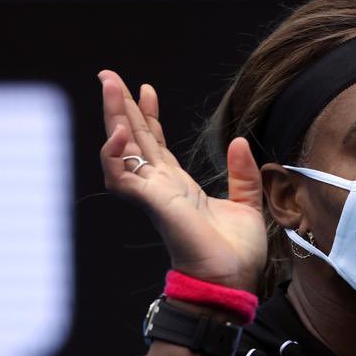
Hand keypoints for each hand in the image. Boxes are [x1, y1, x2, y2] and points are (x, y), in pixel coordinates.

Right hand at [97, 69, 266, 292]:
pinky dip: (116, 154)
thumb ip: (242, 173)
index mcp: (179, 186)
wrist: (232, 280)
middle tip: (108, 75)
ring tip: (110, 87)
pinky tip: (120, 132)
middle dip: (120, 107)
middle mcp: (161, 187)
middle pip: (133, 138)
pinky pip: (122, 176)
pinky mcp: (153, 204)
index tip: (146, 88)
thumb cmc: (237, 253)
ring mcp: (153, 194)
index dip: (149, 116)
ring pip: (121, 150)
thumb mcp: (247, 203)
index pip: (156, 144)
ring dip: (113, 119)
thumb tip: (240, 141)